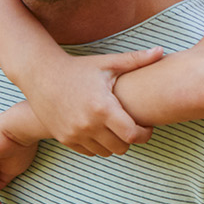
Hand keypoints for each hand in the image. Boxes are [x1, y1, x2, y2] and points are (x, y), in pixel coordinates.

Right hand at [22, 47, 163, 156]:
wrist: (41, 75)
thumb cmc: (78, 68)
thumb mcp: (107, 63)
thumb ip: (136, 60)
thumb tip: (161, 51)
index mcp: (103, 108)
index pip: (133, 135)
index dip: (145, 134)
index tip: (147, 126)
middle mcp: (88, 125)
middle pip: (122, 148)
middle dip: (131, 139)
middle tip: (132, 126)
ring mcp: (75, 134)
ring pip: (106, 152)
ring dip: (114, 144)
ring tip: (116, 128)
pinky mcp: (64, 139)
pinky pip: (89, 152)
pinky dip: (98, 145)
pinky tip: (99, 131)